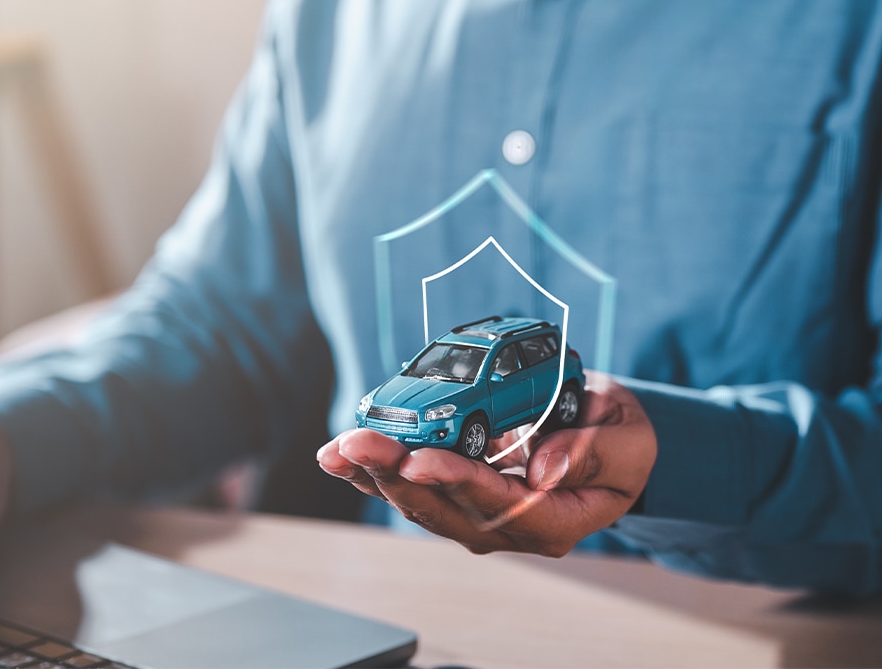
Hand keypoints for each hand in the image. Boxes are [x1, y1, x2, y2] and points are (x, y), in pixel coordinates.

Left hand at [317, 371, 655, 556]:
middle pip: (443, 508)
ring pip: (419, 501)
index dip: (455, 480)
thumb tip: (540, 468)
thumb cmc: (620, 441)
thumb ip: (590, 454)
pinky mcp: (458, 493)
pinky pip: (412, 486)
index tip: (419, 459)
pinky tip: (342, 455)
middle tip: (358, 443)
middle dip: (394, 475)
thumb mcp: (627, 441)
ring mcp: (478, 513)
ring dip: (374, 474)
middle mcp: (508, 525)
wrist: (610, 444)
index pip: (497, 505)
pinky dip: (375, 470)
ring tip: (339, 448)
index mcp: (554, 519)